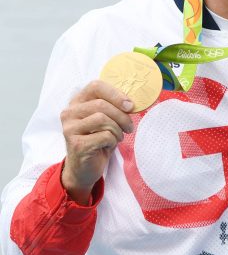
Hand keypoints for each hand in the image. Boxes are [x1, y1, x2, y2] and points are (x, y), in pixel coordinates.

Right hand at [60, 80, 134, 203]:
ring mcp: (70, 128)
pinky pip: (104, 136)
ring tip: (118, 137)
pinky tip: (108, 145)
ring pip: (102, 119)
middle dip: (122, 116)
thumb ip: (113, 107)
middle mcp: (69, 113)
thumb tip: (131, 102)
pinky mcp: (76, 144)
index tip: (130, 106)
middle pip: (102, 104)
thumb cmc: (98, 140)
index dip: (116, 94)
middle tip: (129, 127)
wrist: (84, 167)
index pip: (95, 86)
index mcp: (77, 102)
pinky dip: (113, 141)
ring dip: (117, 129)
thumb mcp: (106, 120)